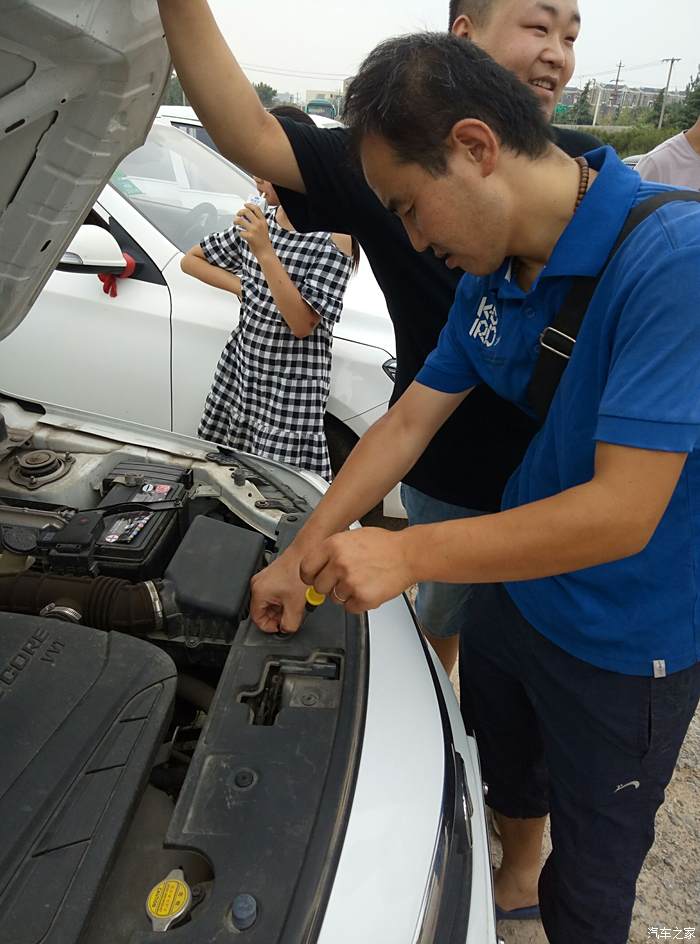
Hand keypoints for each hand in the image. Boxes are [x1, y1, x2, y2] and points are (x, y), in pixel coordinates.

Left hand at [235, 202, 271, 256]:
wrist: (265, 251)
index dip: (249, 205)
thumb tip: (247, 215)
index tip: (245, 205)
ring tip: (235, 222)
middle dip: (240, 212)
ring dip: (235, 220)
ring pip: (240, 220)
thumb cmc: (263, 241)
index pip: (256, 208)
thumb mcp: (263, 228)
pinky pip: (240, 231)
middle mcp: (259, 224)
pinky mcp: (249, 236)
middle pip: (246, 212)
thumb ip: (257, 221)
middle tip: (238, 214)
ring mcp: (254, 230)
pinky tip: (241, 234)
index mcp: (263, 221)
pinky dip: (239, 232)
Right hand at [250, 548, 307, 633]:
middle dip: (277, 617)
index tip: (281, 627)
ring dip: (282, 608)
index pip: (257, 620)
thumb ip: (289, 624)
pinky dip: (284, 598)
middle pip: (263, 611)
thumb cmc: (300, 572)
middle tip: (291, 616)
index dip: (270, 627)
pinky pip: (274, 593)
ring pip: (270, 603)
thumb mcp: (296, 605)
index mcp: (259, 591)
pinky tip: (295, 596)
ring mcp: (265, 579)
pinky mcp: (273, 576)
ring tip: (295, 604)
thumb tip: (286, 629)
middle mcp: (258, 584)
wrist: (308, 553)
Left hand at [299, 528, 415, 612]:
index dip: (309, 576)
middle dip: (329, 586)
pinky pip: (350, 607)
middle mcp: (339, 563)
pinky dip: (358, 603)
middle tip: (343, 580)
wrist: (408, 554)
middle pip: (319, 587)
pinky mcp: (363, 598)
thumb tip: (316, 566)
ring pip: (335, 598)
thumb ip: (332, 551)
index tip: (313, 579)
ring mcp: (350, 582)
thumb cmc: (384, 545)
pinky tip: (369, 589)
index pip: (305, 568)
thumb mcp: (352, 536)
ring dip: (346, 594)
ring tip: (362, 581)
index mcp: (333, 545)